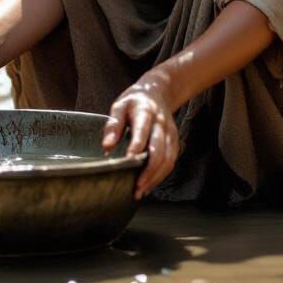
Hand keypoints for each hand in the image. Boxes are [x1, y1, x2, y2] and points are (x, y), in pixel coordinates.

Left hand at [102, 70, 179, 199]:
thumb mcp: (119, 106)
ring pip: (168, 159)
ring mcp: (170, 133)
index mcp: (145, 111)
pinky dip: (161, 175)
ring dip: (156, 177)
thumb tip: (107, 147)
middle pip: (159, 149)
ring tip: (141, 191)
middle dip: (149, 170)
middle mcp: (160, 123)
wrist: (158, 92)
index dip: (136, 146)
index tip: (128, 161)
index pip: (142, 130)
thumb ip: (113, 125)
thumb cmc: (134, 101)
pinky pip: (171, 161)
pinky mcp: (175, 141)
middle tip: (136, 186)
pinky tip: (149, 184)